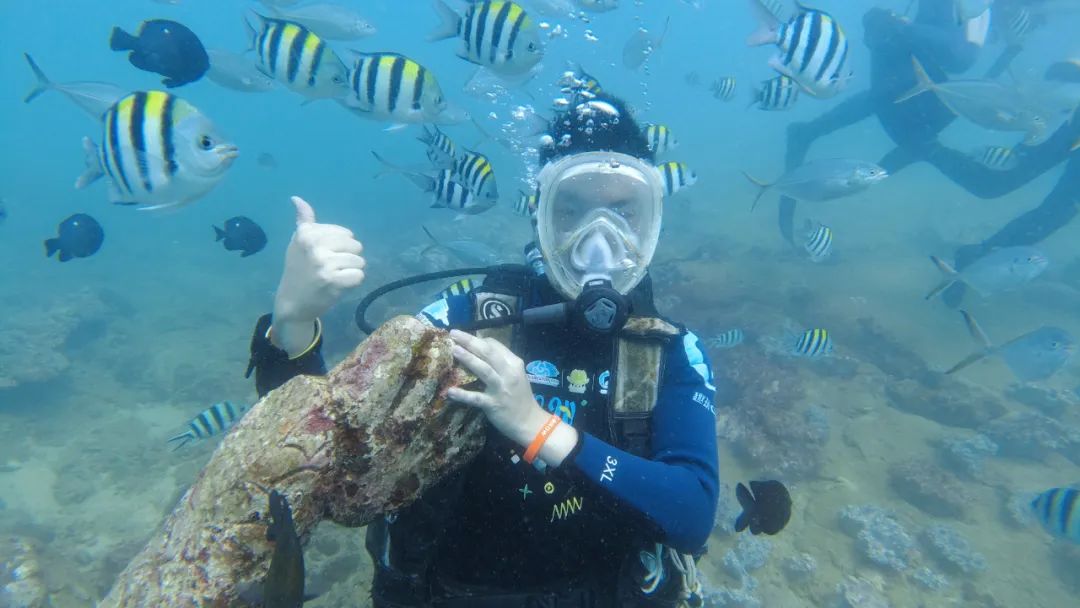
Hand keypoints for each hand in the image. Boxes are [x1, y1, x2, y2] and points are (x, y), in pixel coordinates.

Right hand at [271, 196, 364, 354]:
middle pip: (355, 245)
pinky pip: (359, 276)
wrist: (292, 302)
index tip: (324, 256)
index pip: (345, 233)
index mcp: (307, 233)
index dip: (341, 247)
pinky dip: (353, 283)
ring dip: (351, 271)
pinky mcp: (333, 281)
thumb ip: (304, 221)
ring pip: (359, 261)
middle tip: (331, 268)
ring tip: (335, 277)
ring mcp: (324, 263)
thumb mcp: (298, 242)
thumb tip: (297, 198)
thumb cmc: (298, 270)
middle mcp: (314, 245)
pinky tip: (339, 286)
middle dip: (348, 258)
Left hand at [446, 330, 549, 446]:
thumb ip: (501, 362)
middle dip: (470, 341)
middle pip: (488, 353)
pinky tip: (450, 391)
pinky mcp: (493, 404)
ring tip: (454, 350)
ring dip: (469, 359)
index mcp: (514, 363)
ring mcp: (501, 389)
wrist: (530, 422)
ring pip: (484, 370)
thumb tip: (480, 348)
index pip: (495, 345)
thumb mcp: (515, 374)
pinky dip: (463, 394)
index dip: (478, 339)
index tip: (463, 336)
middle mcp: (508, 373)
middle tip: (453, 333)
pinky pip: (476, 398)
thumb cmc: (520, 396)